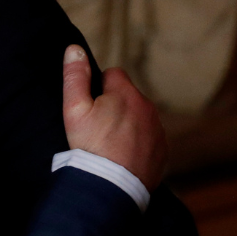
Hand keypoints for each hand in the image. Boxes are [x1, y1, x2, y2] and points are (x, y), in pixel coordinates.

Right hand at [62, 46, 167, 189]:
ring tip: (109, 145)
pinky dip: (138, 143)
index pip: (113, 74)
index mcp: (126, 93)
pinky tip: (122, 157)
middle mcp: (147, 107)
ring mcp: (158, 130)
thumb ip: (75, 76)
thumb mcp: (74, 109)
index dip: (99, 88)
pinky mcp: (162, 151)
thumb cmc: (90, 146)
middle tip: (97, 129)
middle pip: (128, 96)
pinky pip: (149, 138)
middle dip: (115, 106)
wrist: (112, 187)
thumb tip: (74, 48)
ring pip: (140, 117)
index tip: (91, 107)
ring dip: (127, 124)